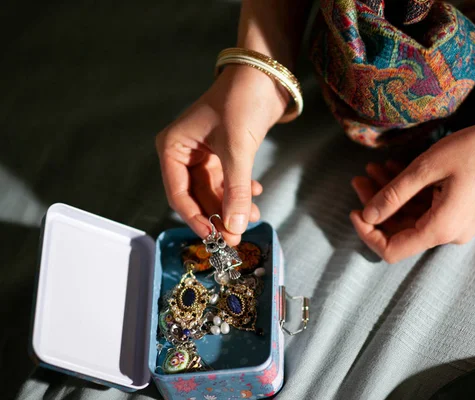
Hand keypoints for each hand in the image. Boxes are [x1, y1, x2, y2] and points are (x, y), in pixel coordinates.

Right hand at [156, 65, 287, 244]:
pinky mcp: (222, 153)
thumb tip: (236, 227)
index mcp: (173, 147)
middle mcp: (184, 153)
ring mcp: (203, 154)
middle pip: (197, 196)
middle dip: (218, 216)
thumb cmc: (241, 102)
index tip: (214, 236)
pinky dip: (240, 190)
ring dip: (233, 205)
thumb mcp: (237, 150)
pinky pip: (227, 181)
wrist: (265, 76)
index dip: (196, 218)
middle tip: (236, 236)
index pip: (178, 193)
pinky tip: (255, 192)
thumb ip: (236, 191)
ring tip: (254, 216)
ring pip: (214, 191)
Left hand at [350, 118, 474, 262]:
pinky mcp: (460, 211)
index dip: (368, 234)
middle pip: (400, 231)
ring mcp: (457, 223)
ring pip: (412, 216)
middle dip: (377, 206)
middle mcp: (449, 233)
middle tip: (360, 178)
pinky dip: (409, 192)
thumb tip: (367, 215)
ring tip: (374, 168)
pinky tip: (394, 169)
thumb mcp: (426, 168)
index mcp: (441, 228)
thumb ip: (394, 195)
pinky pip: (427, 208)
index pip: (392, 250)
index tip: (354, 210)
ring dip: (391, 195)